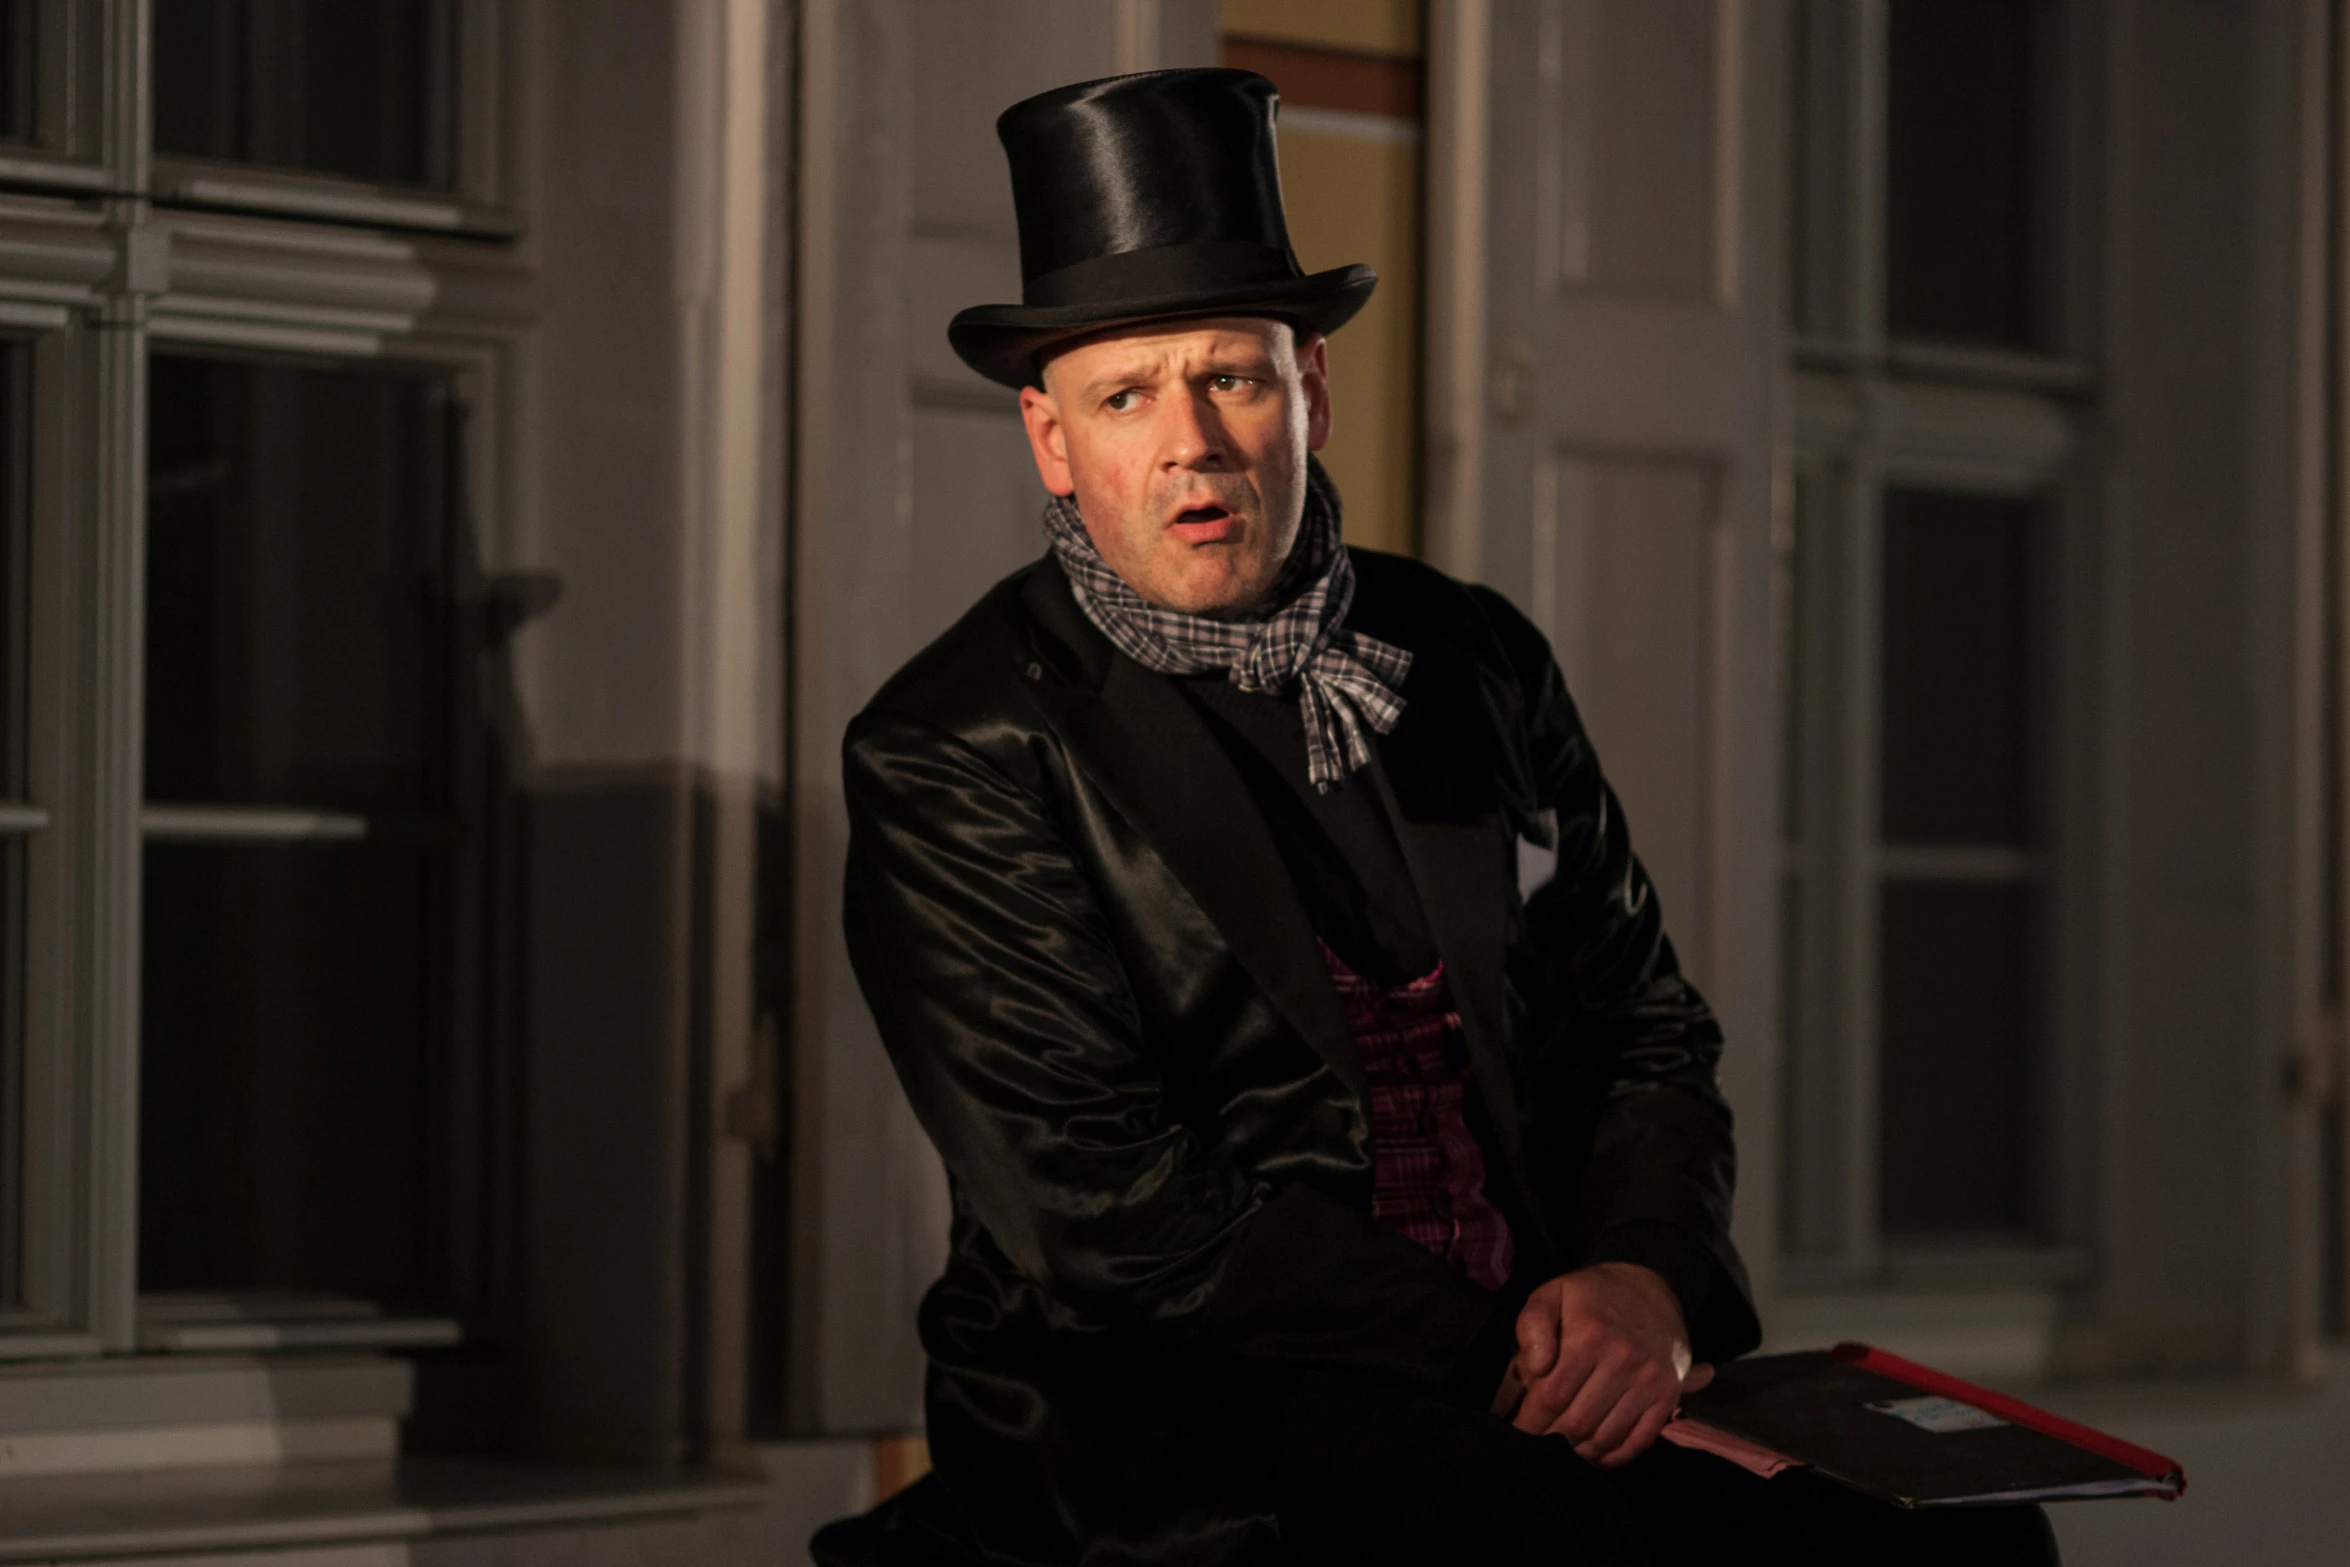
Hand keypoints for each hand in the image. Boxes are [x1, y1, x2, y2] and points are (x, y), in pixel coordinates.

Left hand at [1508, 1263, 1712, 1467]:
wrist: (1653, 1291)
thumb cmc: (1591, 1298)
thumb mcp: (1553, 1294)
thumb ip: (1532, 1324)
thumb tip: (1535, 1368)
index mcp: (1588, 1334)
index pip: (1551, 1396)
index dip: (1529, 1420)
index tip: (1516, 1431)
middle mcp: (1623, 1359)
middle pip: (1577, 1422)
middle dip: (1549, 1440)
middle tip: (1535, 1445)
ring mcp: (1649, 1380)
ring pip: (1605, 1437)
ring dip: (1578, 1452)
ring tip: (1560, 1449)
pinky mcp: (1668, 1396)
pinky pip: (1638, 1441)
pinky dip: (1613, 1457)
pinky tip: (1593, 1454)